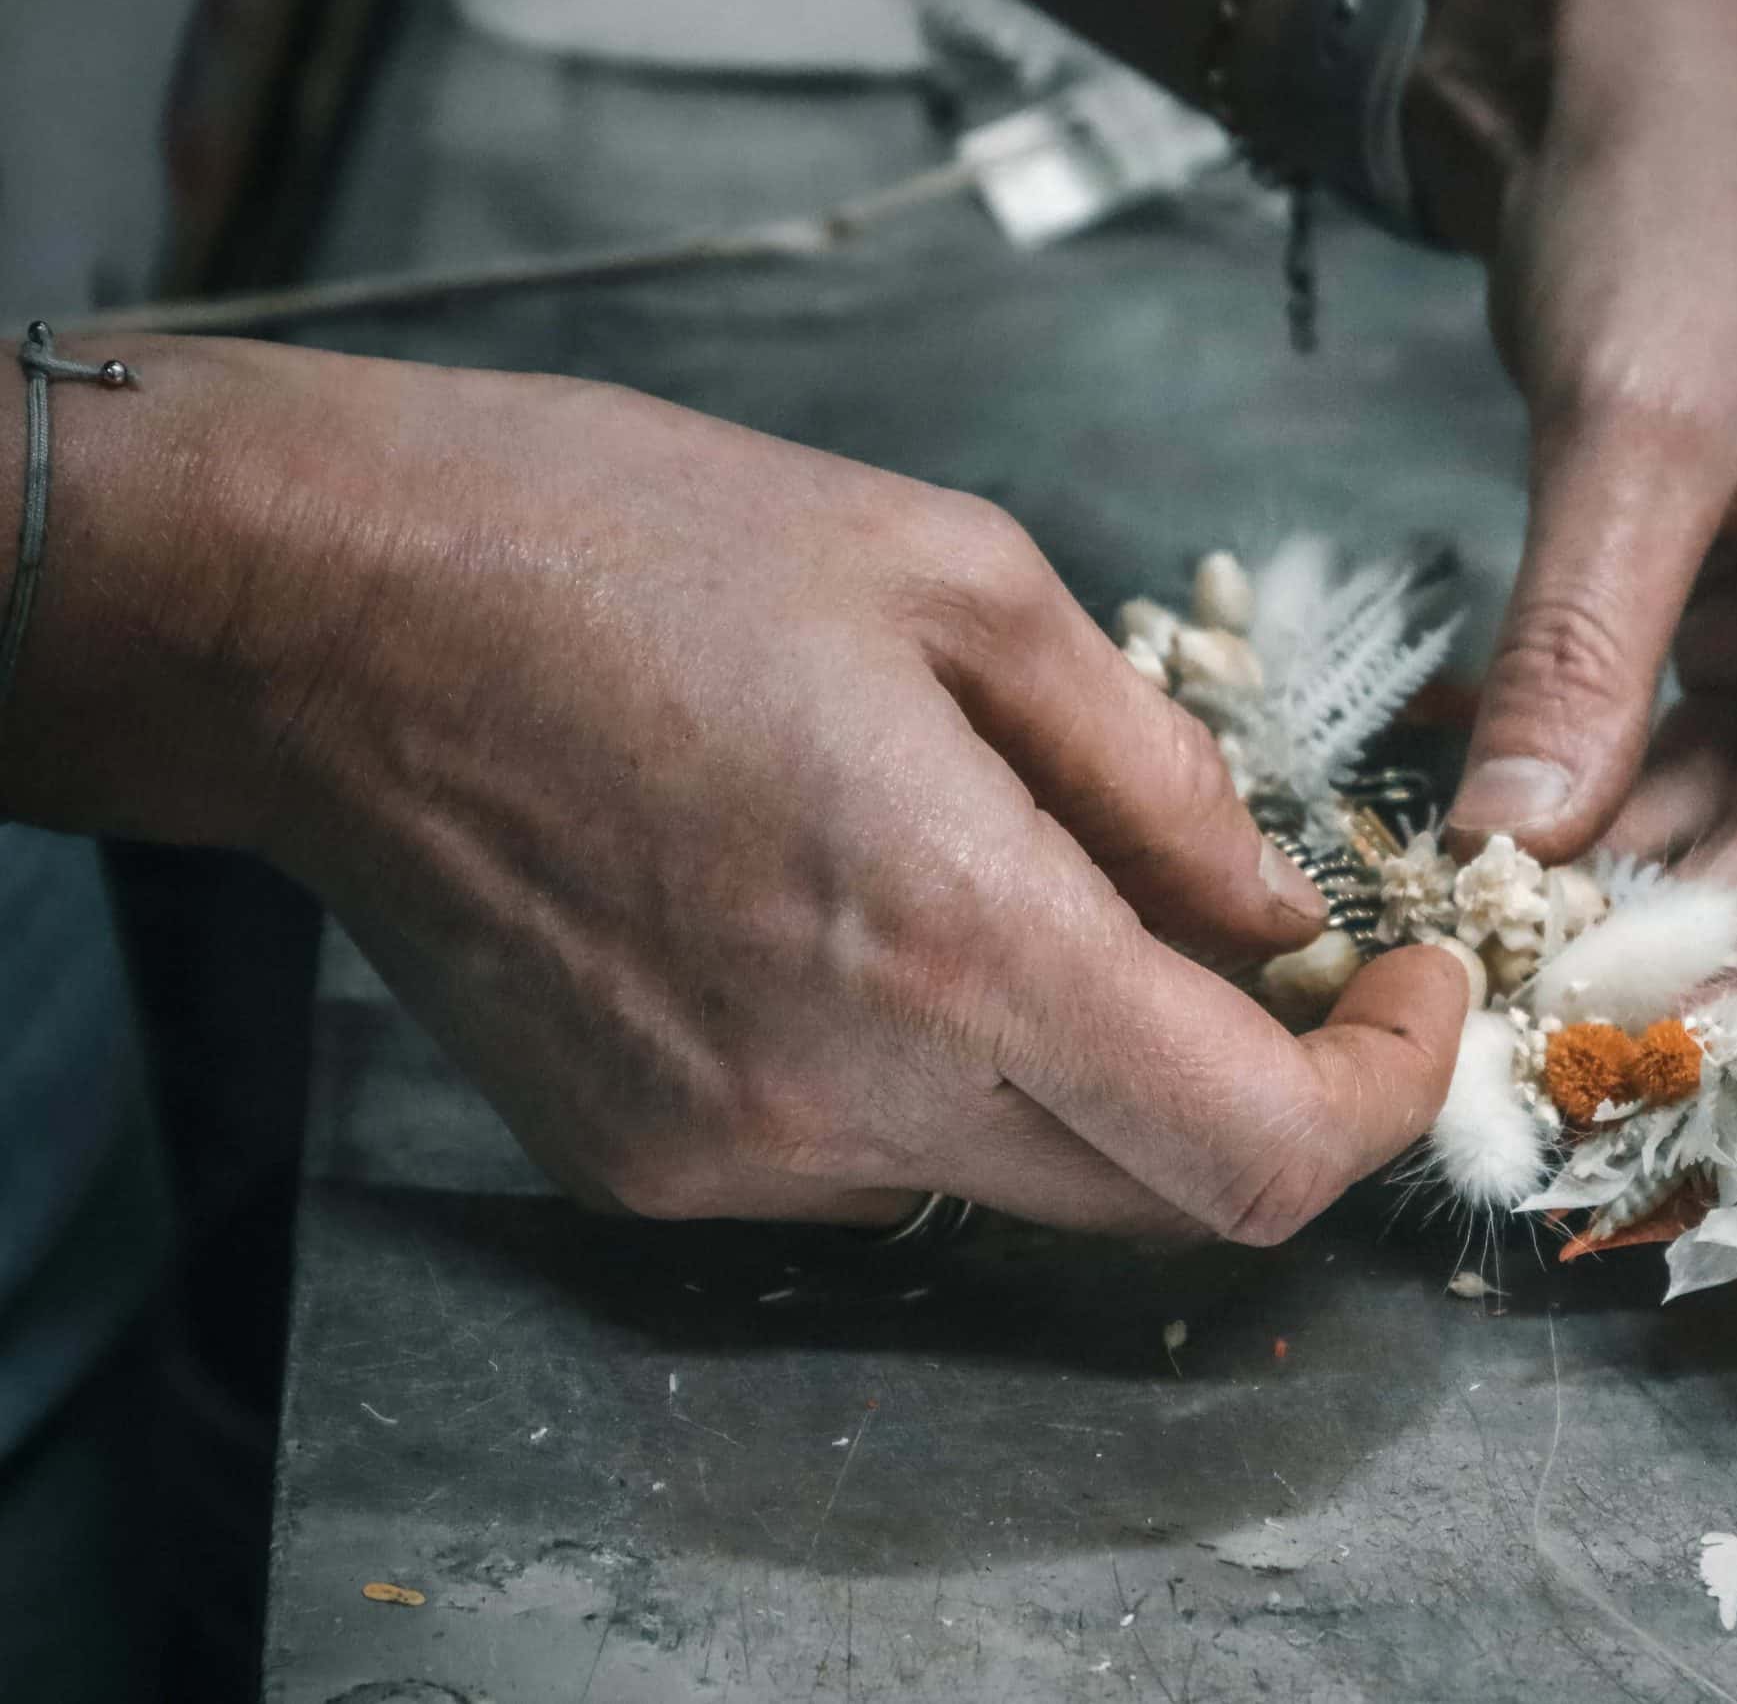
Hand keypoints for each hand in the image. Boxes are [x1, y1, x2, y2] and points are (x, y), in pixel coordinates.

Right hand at [4, 338, 1465, 1237]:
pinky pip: (882, 1176)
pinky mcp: (651, 1174)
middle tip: (1274, 950)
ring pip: (1025, 1190)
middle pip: (1162, 1196)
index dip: (1383, 1098)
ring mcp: (738, 1161)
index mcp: (953, 932)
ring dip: (1097, 1080)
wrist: (324, 616)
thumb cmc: (632, 545)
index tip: (1407, 995)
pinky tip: (875, 937)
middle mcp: (850, 1097)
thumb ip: (1157, 775)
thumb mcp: (961, 577)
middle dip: (1262, 1087)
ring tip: (1033, 899)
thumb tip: (1273, 914)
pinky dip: (948, 1086)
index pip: (1255, 1151)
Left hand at [1408, 0, 1736, 1020]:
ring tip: (1551, 938)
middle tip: (1623, 996)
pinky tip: (1529, 851)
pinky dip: (1620, 813)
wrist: (1606, 94)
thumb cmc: (1686, 199)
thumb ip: (1589, 640)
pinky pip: (1693, 758)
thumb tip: (1513, 846)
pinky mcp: (1731, 616)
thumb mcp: (1641, 426)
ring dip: (1677, 886)